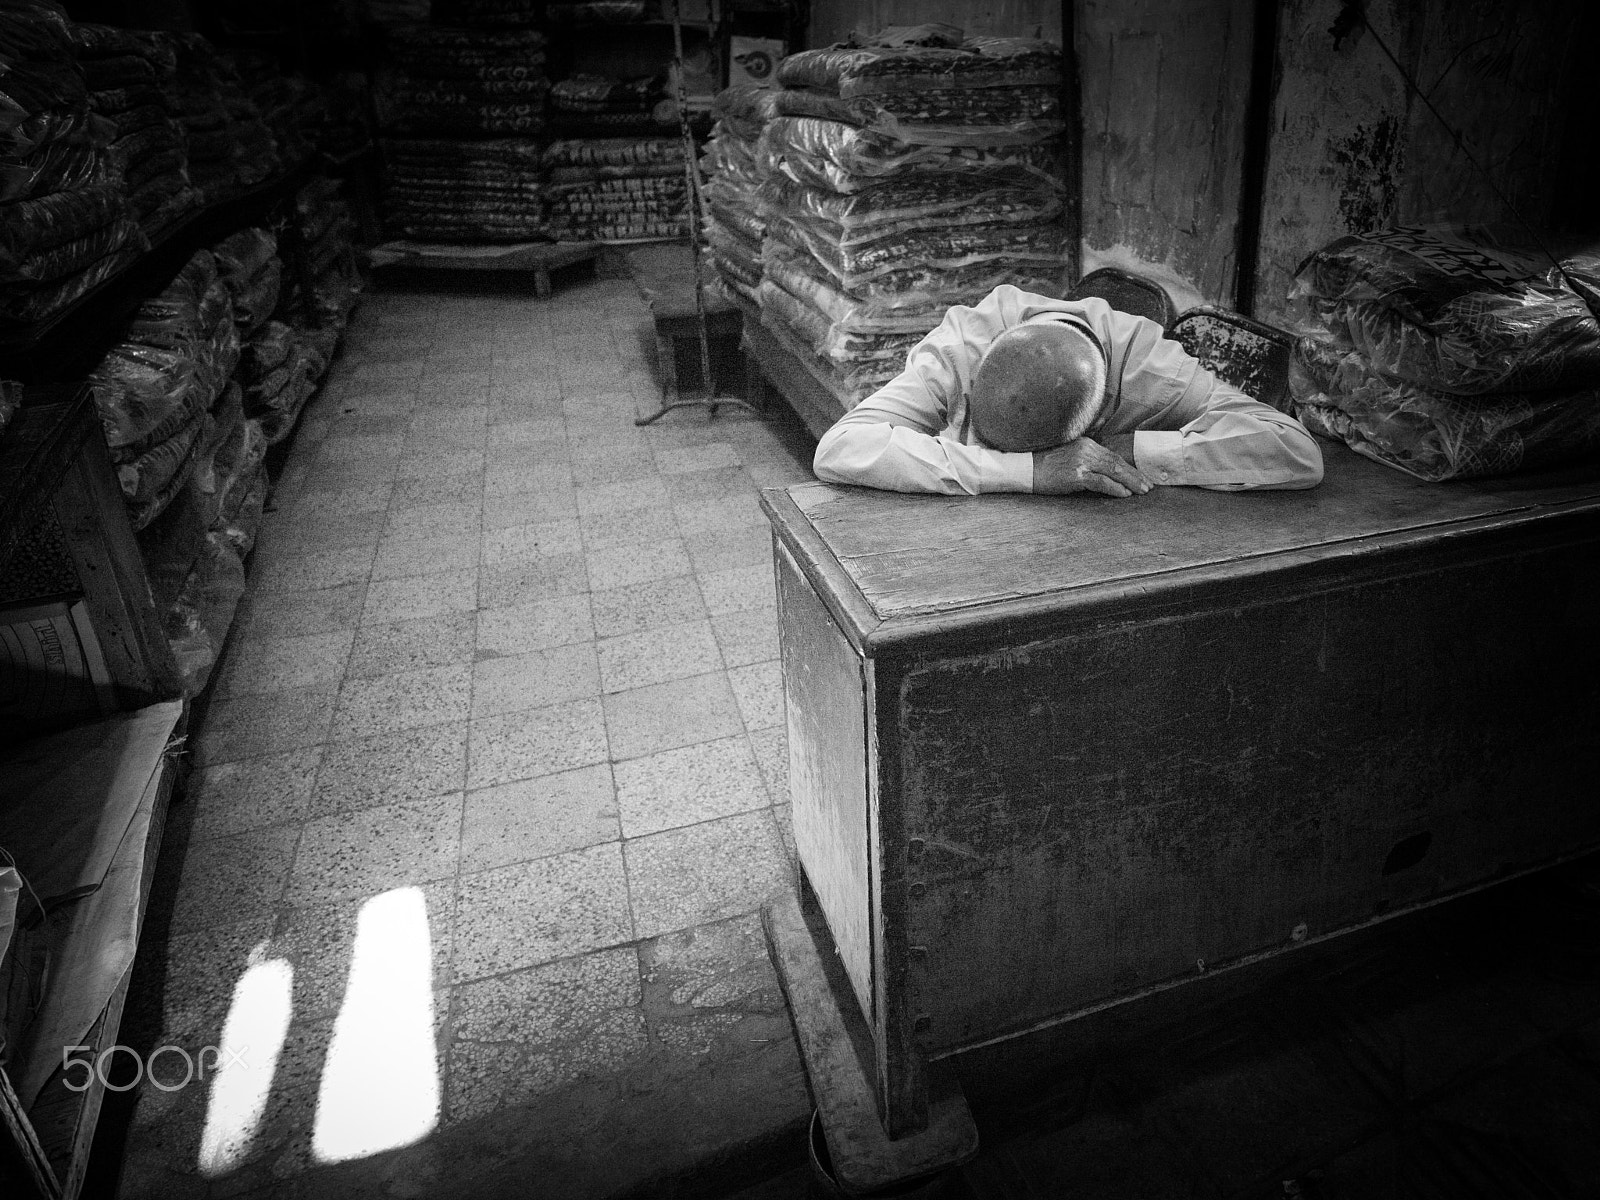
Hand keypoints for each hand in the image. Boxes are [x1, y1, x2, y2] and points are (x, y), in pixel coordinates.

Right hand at [1032, 437, 1151, 497]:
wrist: (1025, 469)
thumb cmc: (1045, 462)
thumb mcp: (1068, 449)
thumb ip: (1087, 445)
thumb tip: (1103, 433)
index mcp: (1086, 442)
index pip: (1113, 455)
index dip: (1129, 467)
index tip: (1140, 476)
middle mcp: (1086, 449)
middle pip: (1117, 462)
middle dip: (1135, 475)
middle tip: (1148, 486)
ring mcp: (1081, 462)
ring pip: (1113, 471)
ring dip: (1130, 482)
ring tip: (1141, 491)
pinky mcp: (1076, 475)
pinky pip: (1101, 482)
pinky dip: (1114, 489)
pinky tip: (1124, 494)